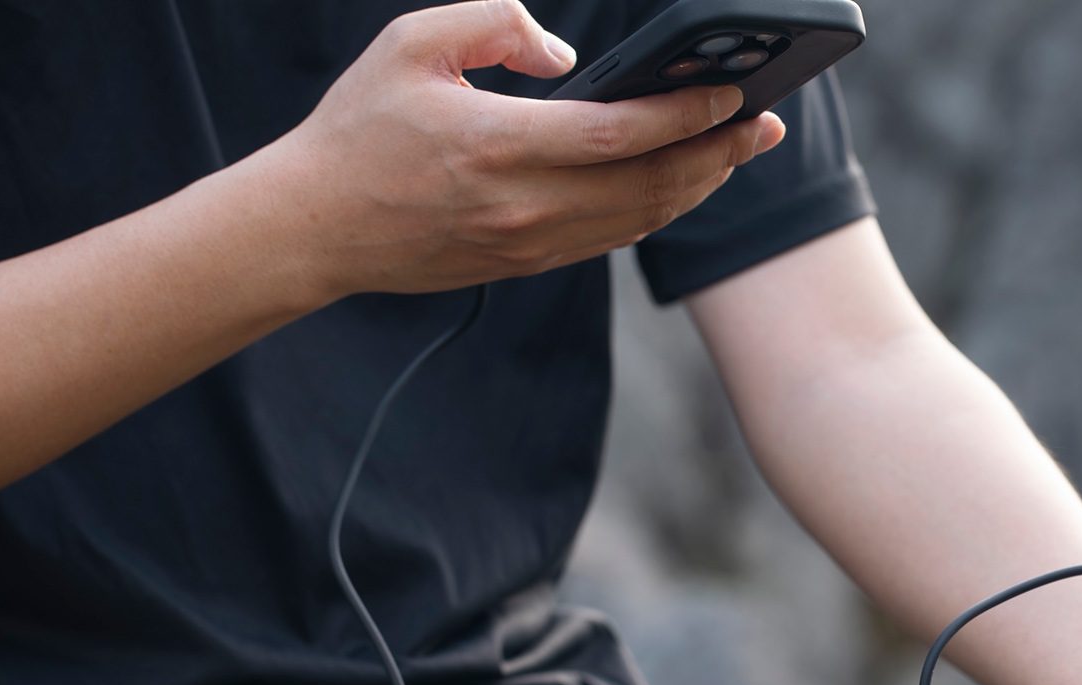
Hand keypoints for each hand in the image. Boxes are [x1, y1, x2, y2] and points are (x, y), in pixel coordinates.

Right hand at [256, 0, 784, 299]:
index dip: (687, 116)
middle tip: (766, 123)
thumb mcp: (410, 44)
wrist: (315, 228)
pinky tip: (683, 181)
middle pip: (650, 185)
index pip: (620, 134)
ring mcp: (530, 243)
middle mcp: (523, 205)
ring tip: (738, 150)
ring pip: (640, 220)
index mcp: (497, 145)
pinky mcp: (528, 263)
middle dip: (719, 154)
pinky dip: (659, 210)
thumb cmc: (358, 129)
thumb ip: (495, 24)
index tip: (733, 93)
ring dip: (699, 185)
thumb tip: (568, 55)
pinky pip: (614, 238)